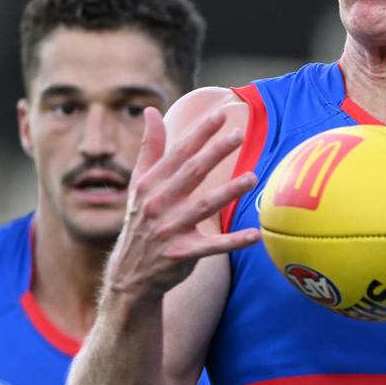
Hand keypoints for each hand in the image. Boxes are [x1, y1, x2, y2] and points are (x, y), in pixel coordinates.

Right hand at [105, 107, 259, 302]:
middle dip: (216, 152)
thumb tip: (151, 110)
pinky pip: (213, 246)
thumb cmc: (141, 219)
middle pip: (192, 173)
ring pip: (204, 206)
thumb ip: (149, 147)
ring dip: (228, 191)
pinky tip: (255, 234)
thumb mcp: (139, 183)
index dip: (200, 133)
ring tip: (253, 177)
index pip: (178, 152)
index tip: (221, 115)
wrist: (130, 274)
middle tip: (240, 135)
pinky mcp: (182, 254)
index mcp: (150, 183)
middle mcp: (158, 204)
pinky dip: (234, 241)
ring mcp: (170, 229)